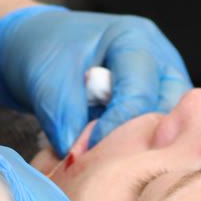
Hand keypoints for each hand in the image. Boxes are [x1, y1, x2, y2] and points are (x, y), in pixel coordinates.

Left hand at [0, 6, 191, 154]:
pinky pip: (155, 133)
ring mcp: (162, 82)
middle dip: (135, 141)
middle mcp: (159, 58)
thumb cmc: (42, 49)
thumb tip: (78, 157)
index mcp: (134, 38)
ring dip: (136, 147)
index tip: (88, 151)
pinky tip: (107, 154)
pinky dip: (131, 146)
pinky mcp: (155, 104)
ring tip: (102, 157)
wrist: (34, 47)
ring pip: (166, 128)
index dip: (116, 126)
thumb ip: (63, 114)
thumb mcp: (44, 77)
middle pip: (167, 112)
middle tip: (101, 162)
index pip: (140, 93)